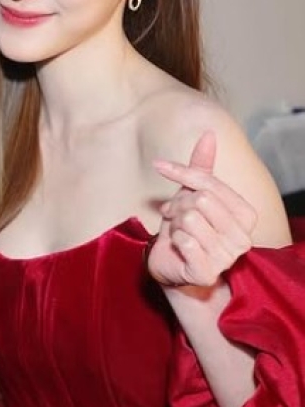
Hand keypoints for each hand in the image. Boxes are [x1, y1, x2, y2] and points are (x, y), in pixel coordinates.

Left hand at [148, 131, 256, 287]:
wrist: (173, 264)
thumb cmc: (186, 228)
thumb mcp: (192, 194)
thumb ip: (202, 167)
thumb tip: (210, 134)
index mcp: (246, 214)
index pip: (210, 183)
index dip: (181, 173)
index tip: (160, 167)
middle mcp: (243, 237)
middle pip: (201, 200)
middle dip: (179, 204)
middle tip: (174, 215)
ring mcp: (227, 257)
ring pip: (190, 220)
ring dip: (175, 224)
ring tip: (178, 231)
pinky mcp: (207, 272)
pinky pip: (185, 242)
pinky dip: (174, 241)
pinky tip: (179, 248)